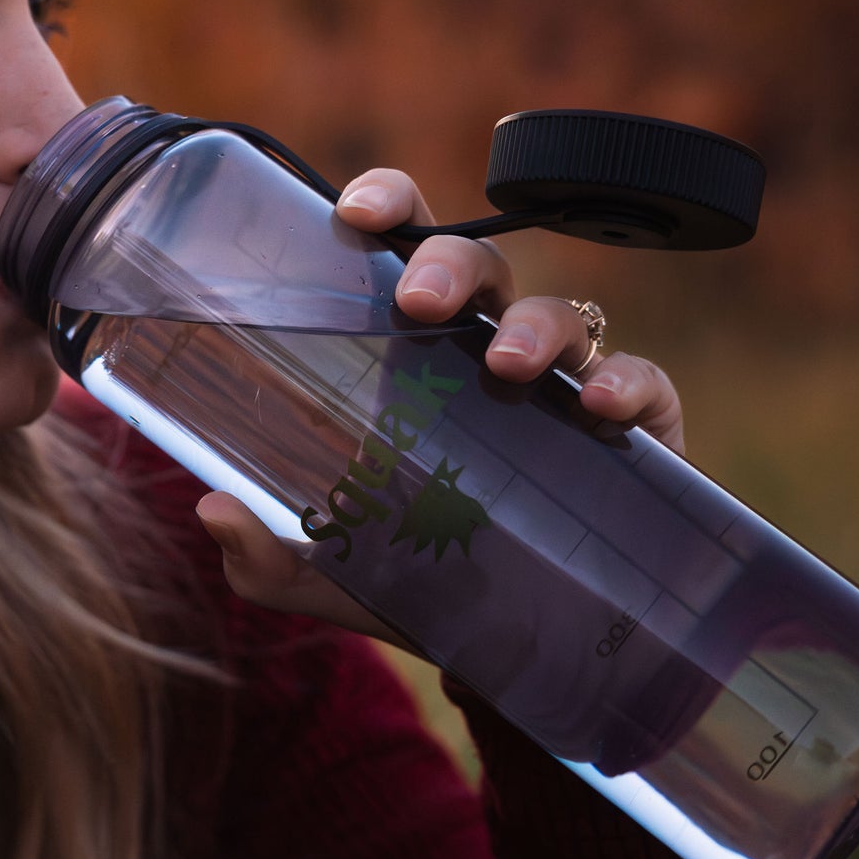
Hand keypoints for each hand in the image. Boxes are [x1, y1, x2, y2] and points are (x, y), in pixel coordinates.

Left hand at [194, 166, 683, 642]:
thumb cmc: (416, 584)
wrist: (513, 653)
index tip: (353, 214)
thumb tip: (214, 511)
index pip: (402, 245)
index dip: (387, 205)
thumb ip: (269, 554)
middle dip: (449, 265)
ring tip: (506, 364)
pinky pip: (644, 384)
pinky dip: (629, 382)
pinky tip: (600, 407)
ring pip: (562, 313)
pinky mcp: (634, 434)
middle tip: (415, 302)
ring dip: (535, 325)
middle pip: (478, 265)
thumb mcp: (330, 576)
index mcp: (413, 349)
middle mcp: (487, 349)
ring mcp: (565, 387)